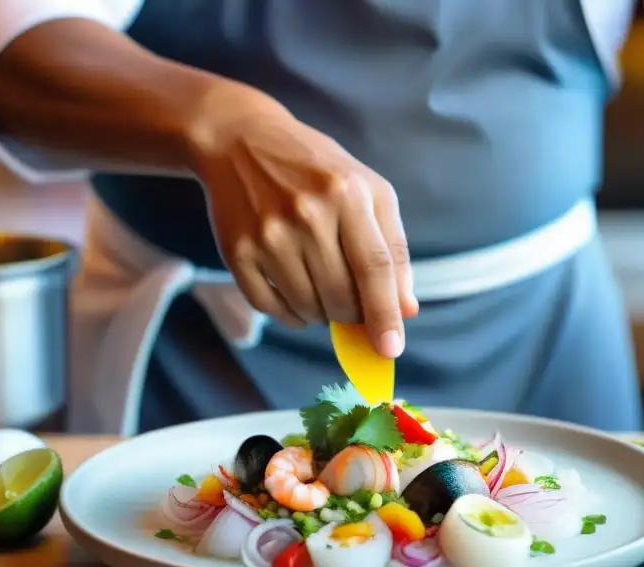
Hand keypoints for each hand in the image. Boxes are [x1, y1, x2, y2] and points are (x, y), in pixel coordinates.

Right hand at [187, 82, 417, 357]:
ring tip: (321, 287)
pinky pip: (273, 308)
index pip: (374, 269)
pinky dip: (292, 315)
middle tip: (351, 302)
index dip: (385, 314)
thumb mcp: (367, 191)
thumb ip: (392, 248)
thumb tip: (405, 310)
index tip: (391, 348)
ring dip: (323, 314)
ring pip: (308, 308)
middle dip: (353, 313)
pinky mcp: (237, 251)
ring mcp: (268, 234)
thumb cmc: (317, 171)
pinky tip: (297, 294)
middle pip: (341, 296)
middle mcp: (306, 214)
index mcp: (348, 194)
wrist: (240, 141)